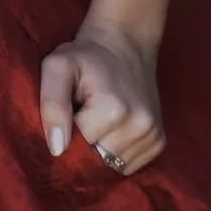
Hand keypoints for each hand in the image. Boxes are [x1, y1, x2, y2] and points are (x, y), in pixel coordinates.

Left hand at [39, 19, 164, 175]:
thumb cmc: (86, 57)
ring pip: (111, 166)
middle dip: (85, 143)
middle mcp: (141, 126)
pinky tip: (113, 129)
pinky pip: (127, 166)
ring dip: (101, 148)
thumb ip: (52, 106)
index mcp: (115, 110)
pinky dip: (116, 153)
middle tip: (84, 114)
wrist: (124, 45)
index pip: (78, 147)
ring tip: (99, 119)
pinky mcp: (158, 142)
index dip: (68, 131)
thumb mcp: (57, 68)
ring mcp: (153, 135)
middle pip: (96, 160)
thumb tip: (57, 149)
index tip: (72, 110)